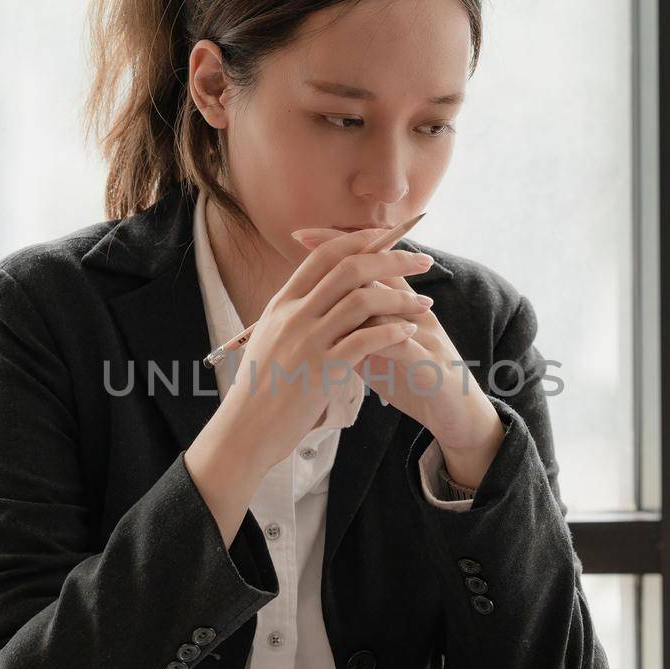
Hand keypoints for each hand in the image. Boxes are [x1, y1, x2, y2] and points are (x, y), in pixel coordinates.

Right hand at [206, 226, 437, 471]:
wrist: (245, 429)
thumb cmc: (260, 389)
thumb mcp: (271, 338)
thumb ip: (295, 314)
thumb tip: (318, 294)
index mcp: (283, 303)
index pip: (324, 255)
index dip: (359, 241)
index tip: (387, 238)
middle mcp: (294, 315)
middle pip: (350, 268)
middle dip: (392, 260)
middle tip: (423, 262)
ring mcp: (308, 341)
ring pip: (362, 301)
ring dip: (401, 299)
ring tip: (425, 305)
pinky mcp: (322, 371)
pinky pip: (366, 341)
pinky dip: (393, 332)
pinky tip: (410, 332)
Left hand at [292, 229, 505, 484]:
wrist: (455, 412)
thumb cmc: (411, 377)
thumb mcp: (375, 349)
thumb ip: (351, 328)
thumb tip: (314, 312)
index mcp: (398, 305)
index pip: (368, 264)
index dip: (336, 246)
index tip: (299, 235)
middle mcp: (413, 310)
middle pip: (378, 270)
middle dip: (339, 254)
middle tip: (301, 239)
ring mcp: (425, 335)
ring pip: (388, 304)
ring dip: (352, 294)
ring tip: (315, 284)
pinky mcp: (432, 365)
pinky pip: (403, 346)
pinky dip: (377, 339)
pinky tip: (347, 339)